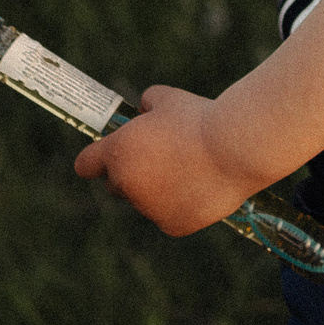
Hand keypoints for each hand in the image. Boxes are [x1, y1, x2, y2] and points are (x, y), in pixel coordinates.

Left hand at [72, 84, 250, 235]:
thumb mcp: (168, 98)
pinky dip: (182, 204)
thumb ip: (148, 104)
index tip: (103, 158)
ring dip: (159, 189)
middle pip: (116, 185)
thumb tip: (144, 112)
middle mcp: (127, 184)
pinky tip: (202, 185)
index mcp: (119, 153)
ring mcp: (149, 209)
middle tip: (161, 156)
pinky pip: (170, 215)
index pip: (86, 165)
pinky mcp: (173, 226)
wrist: (237, 148)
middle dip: (132, 173)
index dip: (95, 160)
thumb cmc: (201, 117)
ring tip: (192, 167)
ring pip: (147, 201)